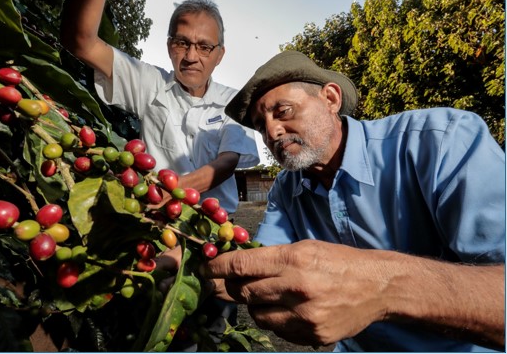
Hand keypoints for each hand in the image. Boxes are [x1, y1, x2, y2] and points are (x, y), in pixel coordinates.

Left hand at [201, 240, 387, 345]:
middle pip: (244, 292)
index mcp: (294, 260)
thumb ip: (273, 258)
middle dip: (230, 288)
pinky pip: (278, 330)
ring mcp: (305, 316)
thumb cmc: (338, 261)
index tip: (204, 268)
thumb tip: (238, 265)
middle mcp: (297, 288)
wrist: (378, 286)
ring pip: (257, 314)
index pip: (242, 265)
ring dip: (255, 305)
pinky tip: (287, 309)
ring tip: (268, 295)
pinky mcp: (313, 336)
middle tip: (223, 284)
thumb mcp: (306, 248)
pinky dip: (276, 320)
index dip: (217, 267)